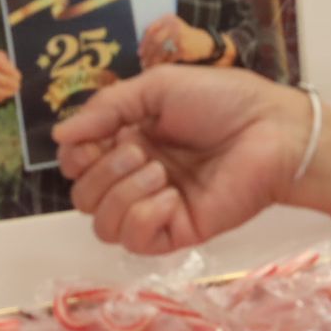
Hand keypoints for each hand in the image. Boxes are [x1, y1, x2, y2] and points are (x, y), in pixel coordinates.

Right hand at [54, 67, 301, 254]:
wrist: (274, 128)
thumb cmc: (224, 100)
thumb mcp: (158, 88)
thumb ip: (107, 108)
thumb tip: (57, 136)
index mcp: (131, 140)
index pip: (77, 164)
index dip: (76, 155)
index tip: (95, 138)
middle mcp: (138, 177)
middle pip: (83, 197)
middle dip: (102, 173)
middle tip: (142, 151)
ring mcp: (157, 207)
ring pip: (102, 225)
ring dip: (122, 194)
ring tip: (159, 171)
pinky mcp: (179, 231)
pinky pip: (137, 242)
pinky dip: (144, 217)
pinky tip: (170, 197)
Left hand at [140, 13, 213, 67]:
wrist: (203, 42)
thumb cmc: (182, 37)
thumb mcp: (172, 28)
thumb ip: (158, 33)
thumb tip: (141, 49)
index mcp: (168, 18)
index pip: (150, 29)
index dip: (143, 43)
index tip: (140, 53)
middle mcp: (173, 25)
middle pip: (154, 41)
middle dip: (147, 53)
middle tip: (142, 62)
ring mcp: (179, 36)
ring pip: (160, 50)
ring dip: (153, 61)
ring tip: (149, 67)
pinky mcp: (183, 47)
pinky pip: (168, 58)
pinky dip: (162, 64)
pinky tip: (159, 68)